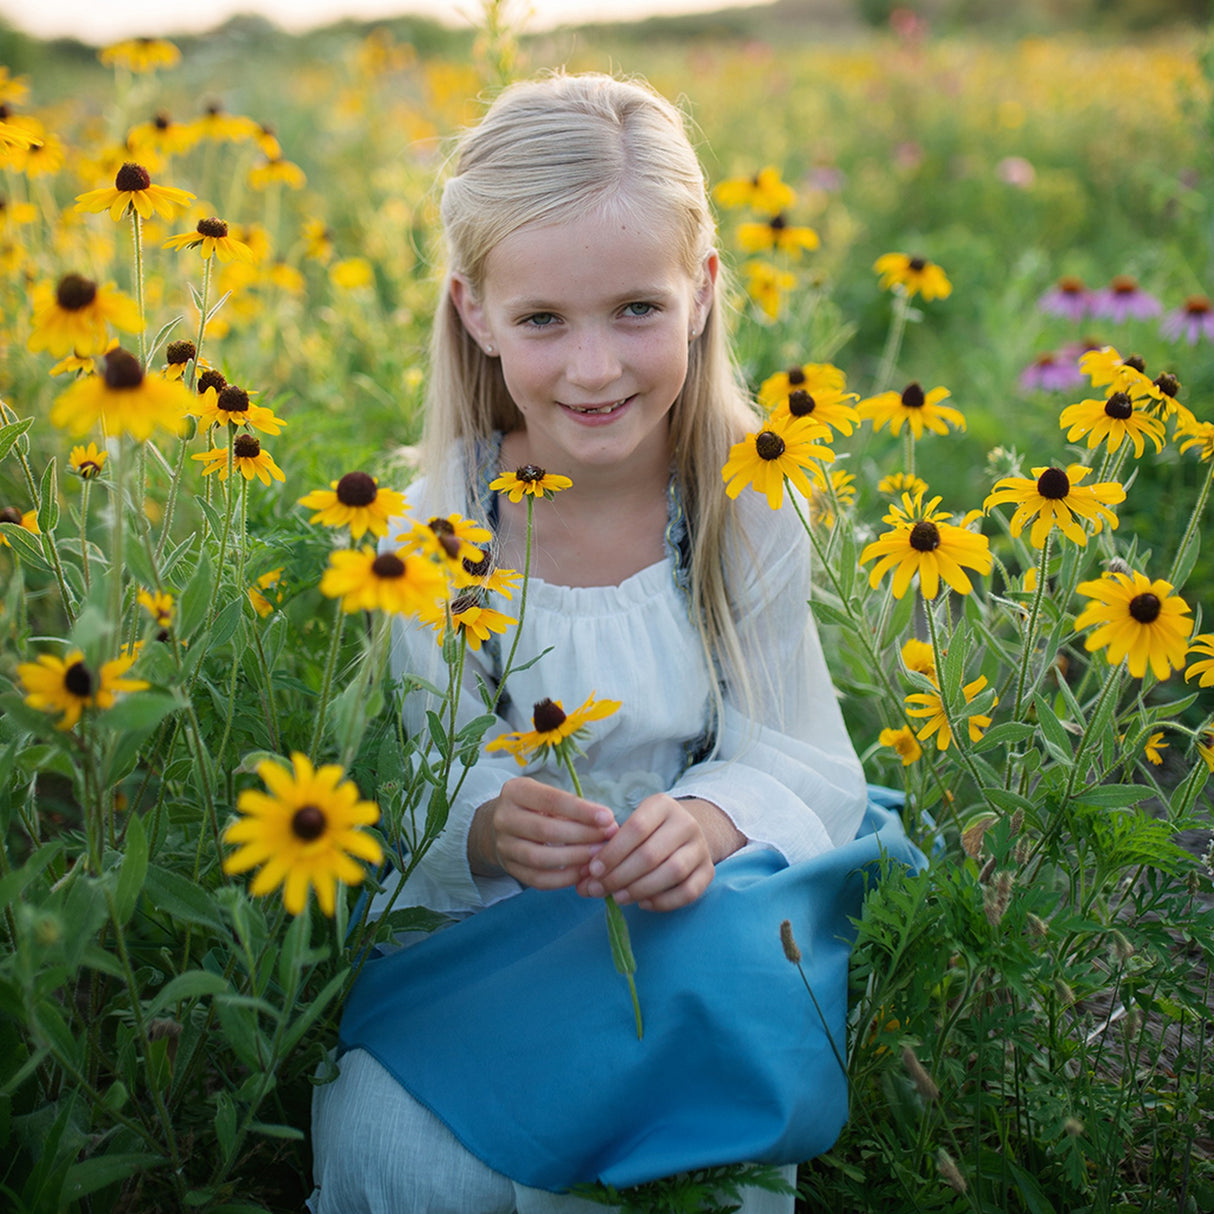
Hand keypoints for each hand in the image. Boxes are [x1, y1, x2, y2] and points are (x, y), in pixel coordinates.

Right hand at [469, 776, 617, 890]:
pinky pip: (537, 879)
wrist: (502, 824)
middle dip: (582, 835)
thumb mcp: (548, 795)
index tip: (607, 818)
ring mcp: (504, 845)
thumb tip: (608, 823)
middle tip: (607, 838)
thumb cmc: (535, 806)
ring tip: (598, 856)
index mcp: (516, 792)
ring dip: (574, 858)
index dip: (582, 811)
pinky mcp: (509, 868)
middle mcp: (504, 818)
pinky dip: (563, 879)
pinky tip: (583, 872)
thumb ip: (574, 807)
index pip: (552, 800)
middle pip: (546, 830)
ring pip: (540, 858)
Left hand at [575, 795, 745, 911]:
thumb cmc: (647, 831)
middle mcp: (686, 823)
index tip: (593, 870)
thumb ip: (607, 849)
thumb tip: (582, 882)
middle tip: (599, 889)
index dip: (612, 852)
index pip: (636, 828)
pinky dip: (662, 902)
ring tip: (618, 897)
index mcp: (663, 805)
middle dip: (620, 876)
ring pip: (671, 873)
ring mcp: (701, 847)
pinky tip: (642, 903)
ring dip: (639, 890)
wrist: (685, 831)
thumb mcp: (630, 827)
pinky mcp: (708, 871)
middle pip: (651, 854)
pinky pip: (687, 892)